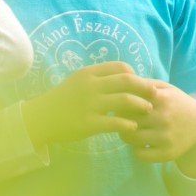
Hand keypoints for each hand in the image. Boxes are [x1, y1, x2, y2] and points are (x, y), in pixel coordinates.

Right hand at [21, 63, 155, 148]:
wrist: (41, 118)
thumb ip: (99, 78)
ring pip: (125, 101)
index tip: (141, 84)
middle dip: (145, 87)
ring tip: (148, 111)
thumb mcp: (78, 81)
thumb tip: (124, 77)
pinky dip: (128, 124)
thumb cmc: (63, 99)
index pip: (121, 67)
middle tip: (155, 95)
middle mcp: (91, 86)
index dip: (136, 75)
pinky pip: (115, 123)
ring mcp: (89, 105)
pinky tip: (133, 127)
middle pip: (127, 81)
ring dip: (141, 106)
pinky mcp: (88, 124)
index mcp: (89, 73)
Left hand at [120, 82, 195, 174]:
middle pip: (126, 120)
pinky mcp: (167, 153)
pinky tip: (141, 144)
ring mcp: (166, 137)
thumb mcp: (165, 88)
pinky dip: (137, 150)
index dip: (121, 104)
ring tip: (130, 131)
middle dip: (121, 120)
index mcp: (161, 98)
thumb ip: (144, 84)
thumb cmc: (176, 104)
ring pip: (130, 138)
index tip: (121, 106)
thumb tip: (120, 81)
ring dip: (126, 135)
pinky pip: (140, 155)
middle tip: (123, 120)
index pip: (128, 101)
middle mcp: (164, 117)